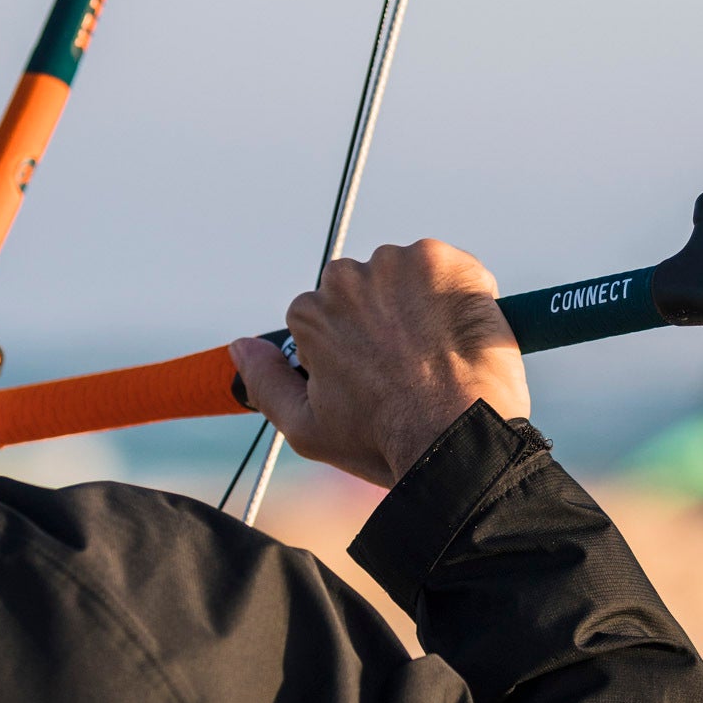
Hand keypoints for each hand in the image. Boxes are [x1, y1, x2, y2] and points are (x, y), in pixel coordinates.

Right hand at [229, 240, 530, 486]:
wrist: (457, 436)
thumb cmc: (383, 441)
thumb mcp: (307, 428)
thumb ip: (266, 381)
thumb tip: (240, 347)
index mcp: (310, 312)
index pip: (327, 313)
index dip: (354, 345)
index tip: (377, 373)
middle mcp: (349, 277)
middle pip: (365, 288)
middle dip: (384, 316)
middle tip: (411, 363)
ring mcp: (400, 265)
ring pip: (408, 277)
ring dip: (422, 304)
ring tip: (439, 353)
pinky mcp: (448, 261)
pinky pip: (452, 271)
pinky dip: (460, 295)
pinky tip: (462, 336)